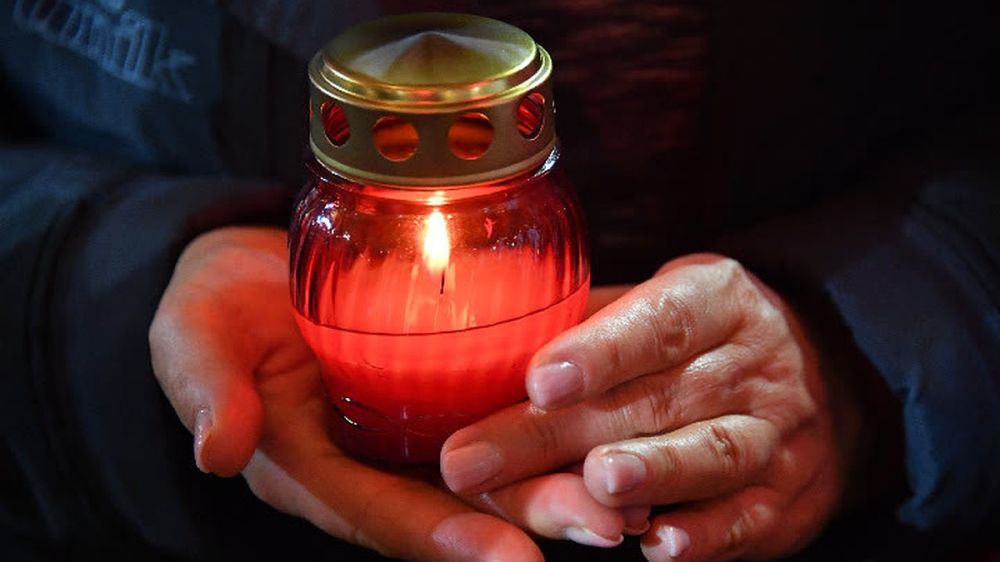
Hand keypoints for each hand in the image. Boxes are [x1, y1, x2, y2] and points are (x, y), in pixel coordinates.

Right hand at [148, 227, 638, 560]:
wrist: (251, 266)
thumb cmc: (216, 307)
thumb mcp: (192, 339)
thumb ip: (204, 387)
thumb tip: (215, 450)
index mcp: (318, 468)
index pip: (384, 513)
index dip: (444, 538)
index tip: (511, 560)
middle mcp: (382, 457)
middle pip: (464, 498)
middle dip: (537, 515)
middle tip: (614, 527)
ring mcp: (423, 418)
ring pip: (502, 456)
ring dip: (568, 472)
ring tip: (642, 486)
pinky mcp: (453, 373)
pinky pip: (509, 395)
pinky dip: (561, 408)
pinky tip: (624, 406)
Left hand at [441, 254, 858, 561]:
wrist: (826, 380)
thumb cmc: (703, 340)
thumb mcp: (658, 305)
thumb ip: (589, 327)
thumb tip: (486, 357)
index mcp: (717, 299)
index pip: (657, 321)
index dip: (598, 351)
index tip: (538, 380)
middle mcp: (755, 363)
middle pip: (656, 397)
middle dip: (560, 433)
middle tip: (479, 460)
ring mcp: (777, 433)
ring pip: (713, 453)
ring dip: (652, 473)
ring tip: (595, 484)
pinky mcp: (786, 498)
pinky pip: (747, 518)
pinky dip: (704, 535)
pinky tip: (658, 546)